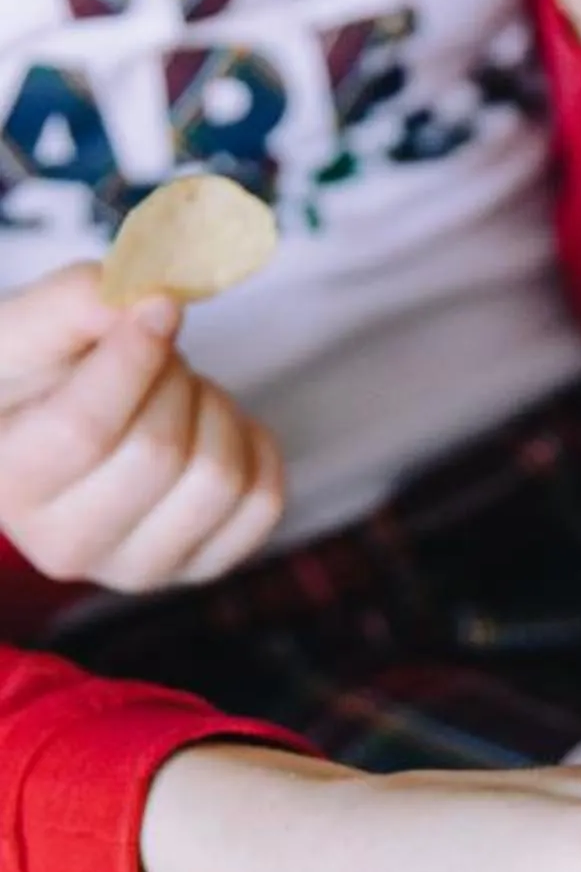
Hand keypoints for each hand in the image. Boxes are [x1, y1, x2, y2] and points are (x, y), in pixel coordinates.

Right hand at [0, 264, 283, 589]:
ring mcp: (137, 568)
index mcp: (7, 481)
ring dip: (215, 409)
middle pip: (159, 453)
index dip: (133, 359)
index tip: (158, 309)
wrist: (55, 435)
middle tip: (159, 355)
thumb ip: (71, 304)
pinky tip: (211, 427)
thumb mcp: (23, 330)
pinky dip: (254, 445)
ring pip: (219, 479)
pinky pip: (263, 502)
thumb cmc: (33, 379)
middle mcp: (65, 545)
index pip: (84, 429)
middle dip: (173, 379)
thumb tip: (149, 303)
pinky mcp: (200, 568)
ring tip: (180, 392)